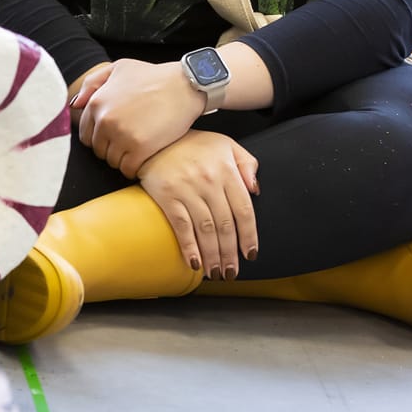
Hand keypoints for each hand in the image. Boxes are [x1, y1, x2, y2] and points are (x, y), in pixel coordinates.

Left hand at [70, 58, 205, 177]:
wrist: (184, 85)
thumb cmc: (153, 75)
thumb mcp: (118, 68)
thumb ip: (92, 83)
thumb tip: (75, 104)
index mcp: (97, 103)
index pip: (85, 134)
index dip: (99, 137)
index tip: (113, 136)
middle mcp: (105, 120)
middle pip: (98, 150)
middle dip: (110, 148)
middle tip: (128, 141)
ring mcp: (122, 136)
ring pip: (112, 161)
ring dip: (123, 159)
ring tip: (137, 147)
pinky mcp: (140, 149)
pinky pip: (127, 169)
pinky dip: (134, 168)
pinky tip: (143, 158)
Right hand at [136, 130, 259, 280]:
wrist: (155, 138)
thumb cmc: (193, 143)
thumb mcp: (226, 144)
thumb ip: (247, 164)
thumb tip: (256, 190)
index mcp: (226, 170)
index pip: (244, 210)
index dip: (249, 236)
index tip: (250, 254)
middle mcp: (209, 180)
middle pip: (225, 225)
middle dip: (230, 253)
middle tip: (231, 272)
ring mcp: (187, 189)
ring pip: (205, 230)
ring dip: (212, 255)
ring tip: (216, 272)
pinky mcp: (167, 195)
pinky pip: (181, 226)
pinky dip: (189, 247)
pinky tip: (194, 262)